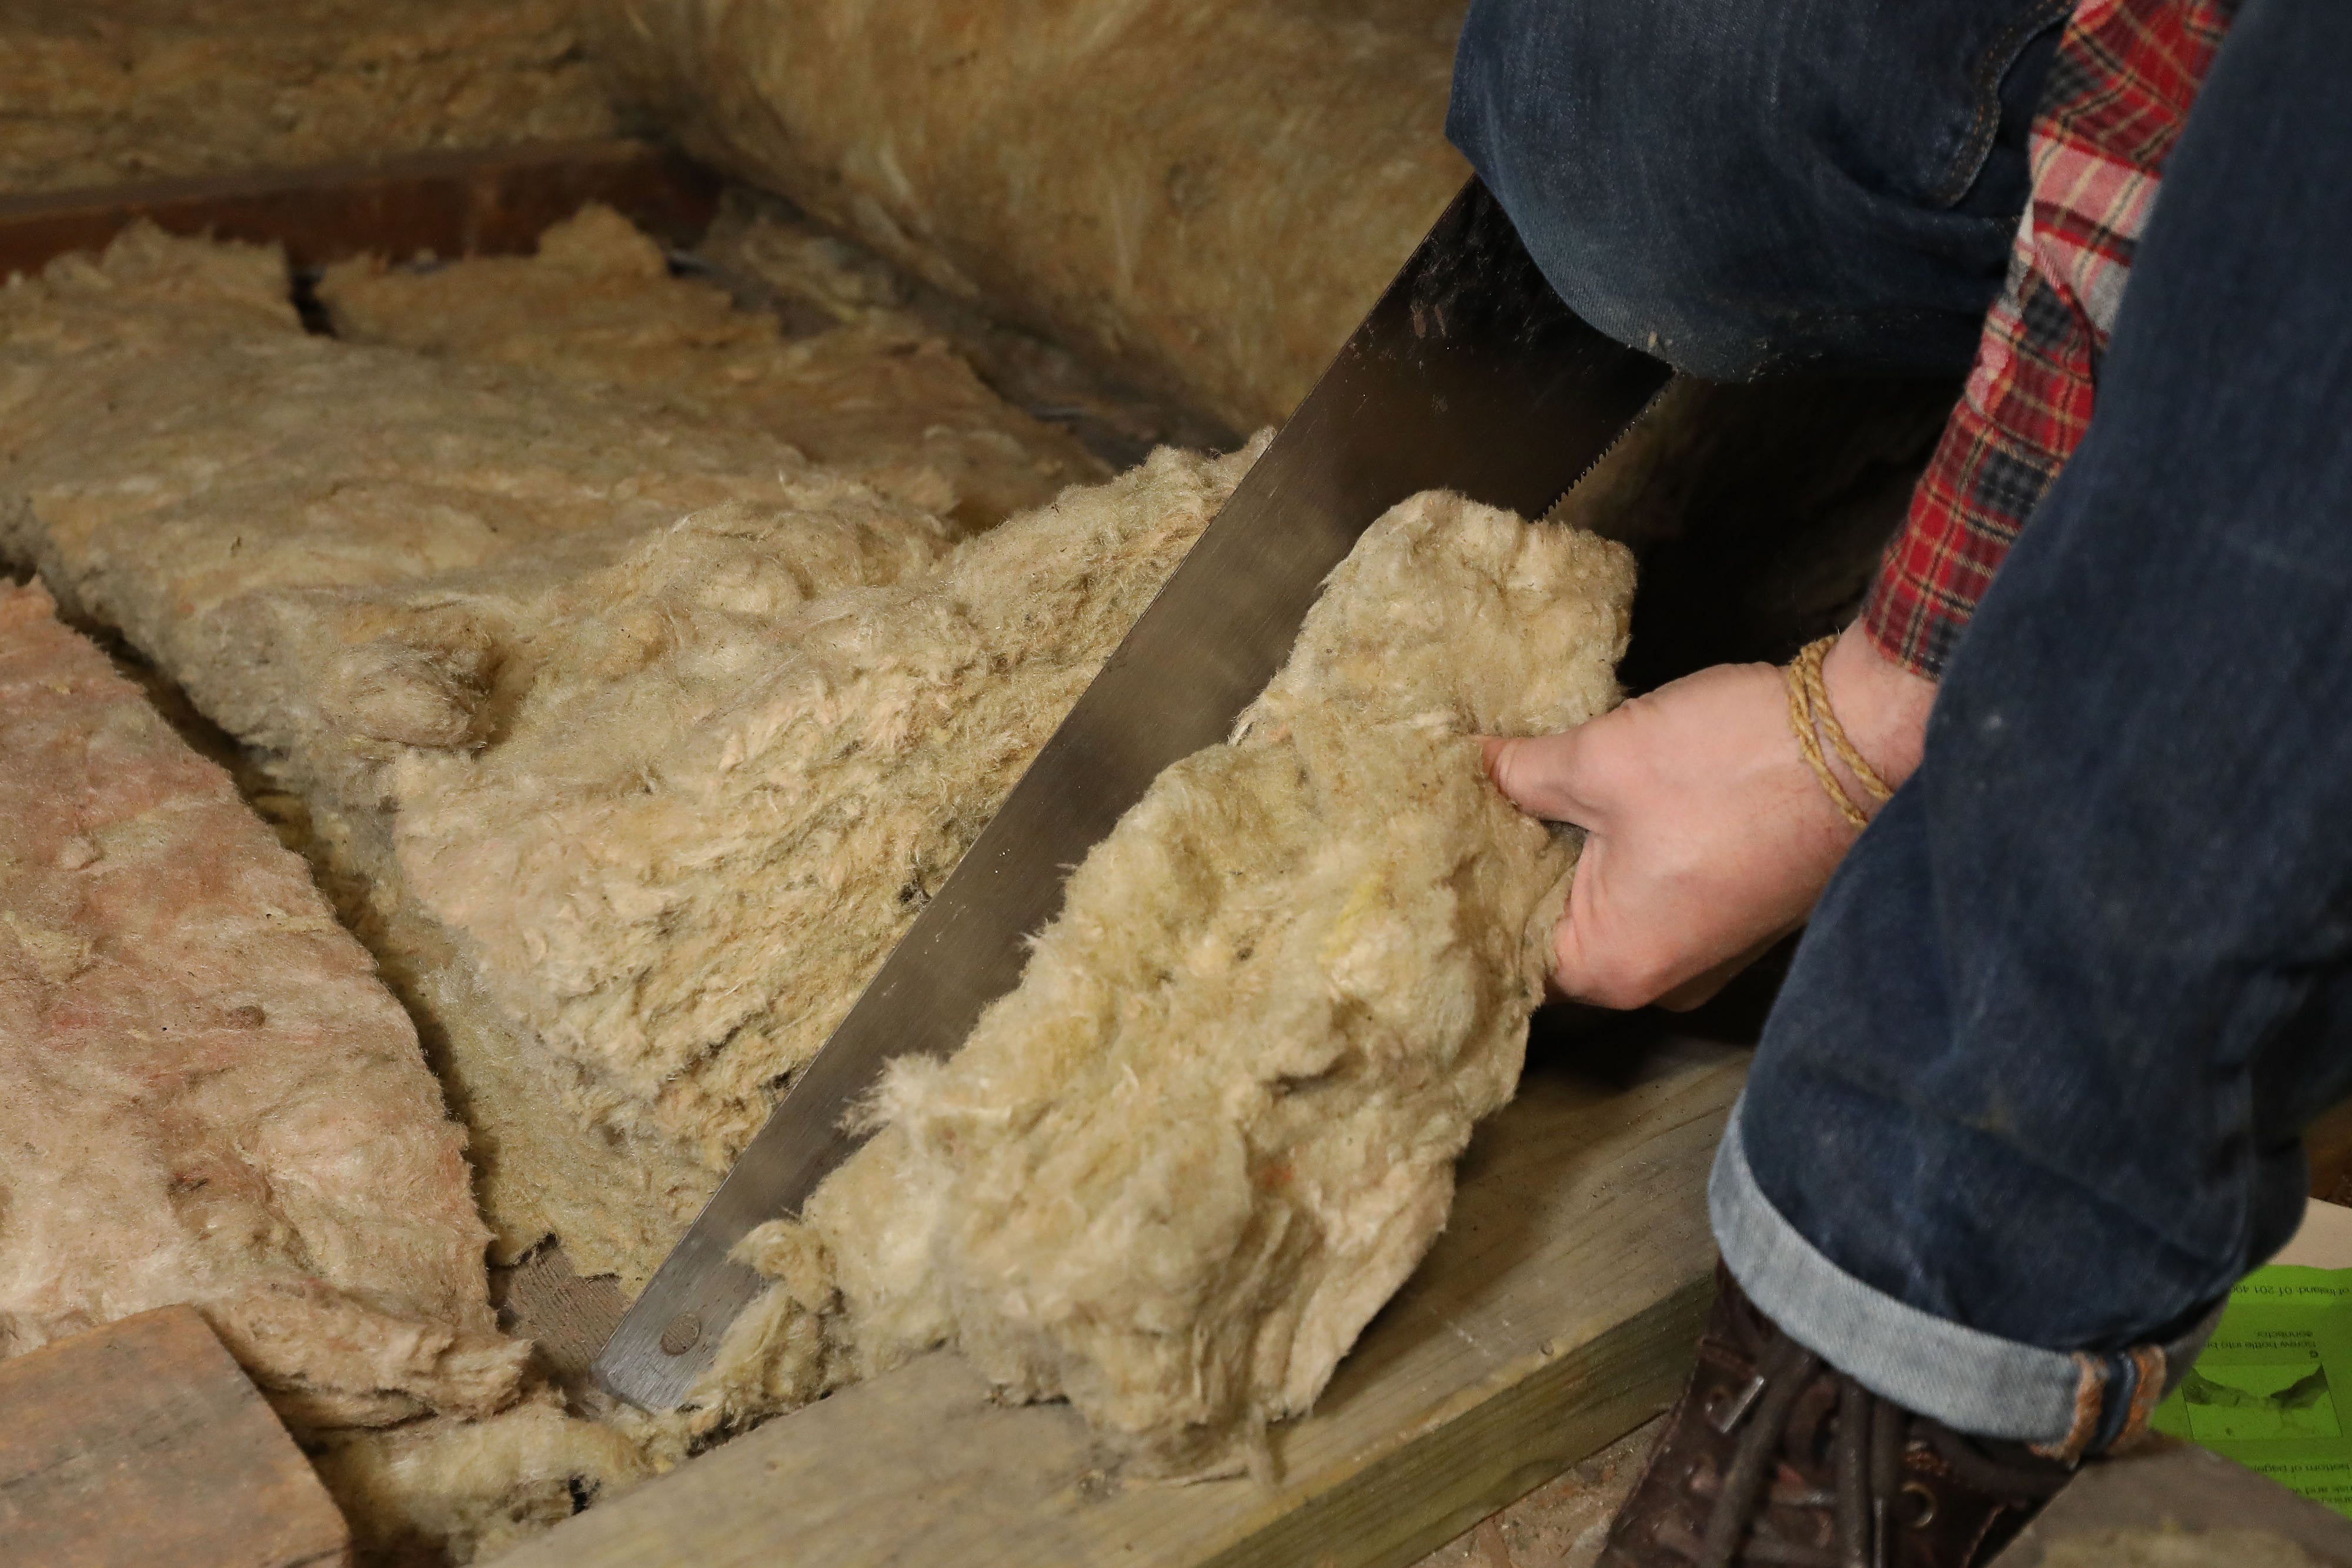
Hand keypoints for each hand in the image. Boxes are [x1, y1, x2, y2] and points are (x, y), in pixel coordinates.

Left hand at [1483, 624, 1935, 1009]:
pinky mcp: (1736, 910)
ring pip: (1609, 905)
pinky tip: (1594, 798)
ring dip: (1574, 852)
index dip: (1472, 890)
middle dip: (1521, 865)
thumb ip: (1521, 774)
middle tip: (1470, 805)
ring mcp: (1706, 948)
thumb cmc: (1731, 764)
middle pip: (1558, 929)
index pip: (1508, 951)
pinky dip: (1625, 850)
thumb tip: (1470, 764)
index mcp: (1615, 966)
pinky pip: (1656, 891)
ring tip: (1523, 794)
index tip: (1438, 840)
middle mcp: (1662, 977)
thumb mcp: (1600, 759)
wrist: (1863, 739)